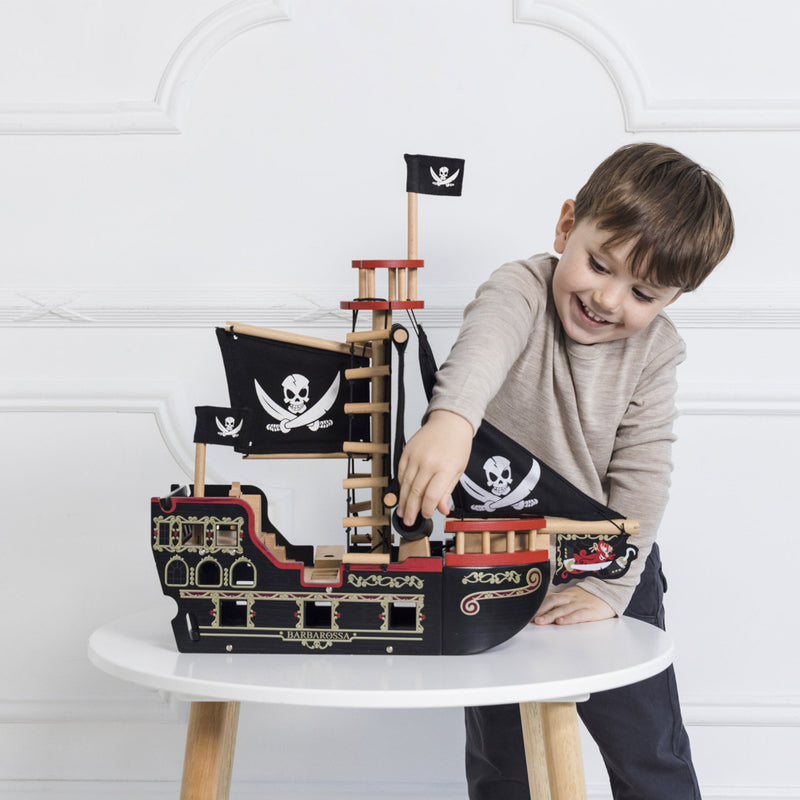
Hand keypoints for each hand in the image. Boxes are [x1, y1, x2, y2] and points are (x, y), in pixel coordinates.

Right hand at [397, 410, 472, 525]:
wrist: (450, 422)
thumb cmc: (457, 445)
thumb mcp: (459, 470)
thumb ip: (447, 491)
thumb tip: (442, 509)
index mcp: (445, 468)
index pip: (432, 495)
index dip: (427, 509)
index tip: (426, 515)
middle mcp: (428, 462)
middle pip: (415, 492)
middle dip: (411, 510)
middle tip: (408, 521)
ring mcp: (416, 456)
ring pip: (405, 484)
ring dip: (403, 500)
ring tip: (402, 511)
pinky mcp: (407, 451)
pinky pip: (400, 472)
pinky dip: (401, 484)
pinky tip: (402, 493)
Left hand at [532, 586, 614, 625]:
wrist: (610, 592)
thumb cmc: (589, 597)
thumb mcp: (572, 596)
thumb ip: (559, 601)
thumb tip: (541, 606)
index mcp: (565, 595)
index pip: (548, 598)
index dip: (537, 605)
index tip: (525, 612)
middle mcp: (570, 598)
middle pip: (552, 602)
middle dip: (540, 610)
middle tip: (528, 618)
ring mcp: (580, 604)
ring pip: (562, 609)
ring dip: (550, 615)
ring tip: (539, 621)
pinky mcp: (590, 611)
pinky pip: (578, 614)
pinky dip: (569, 618)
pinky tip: (561, 622)